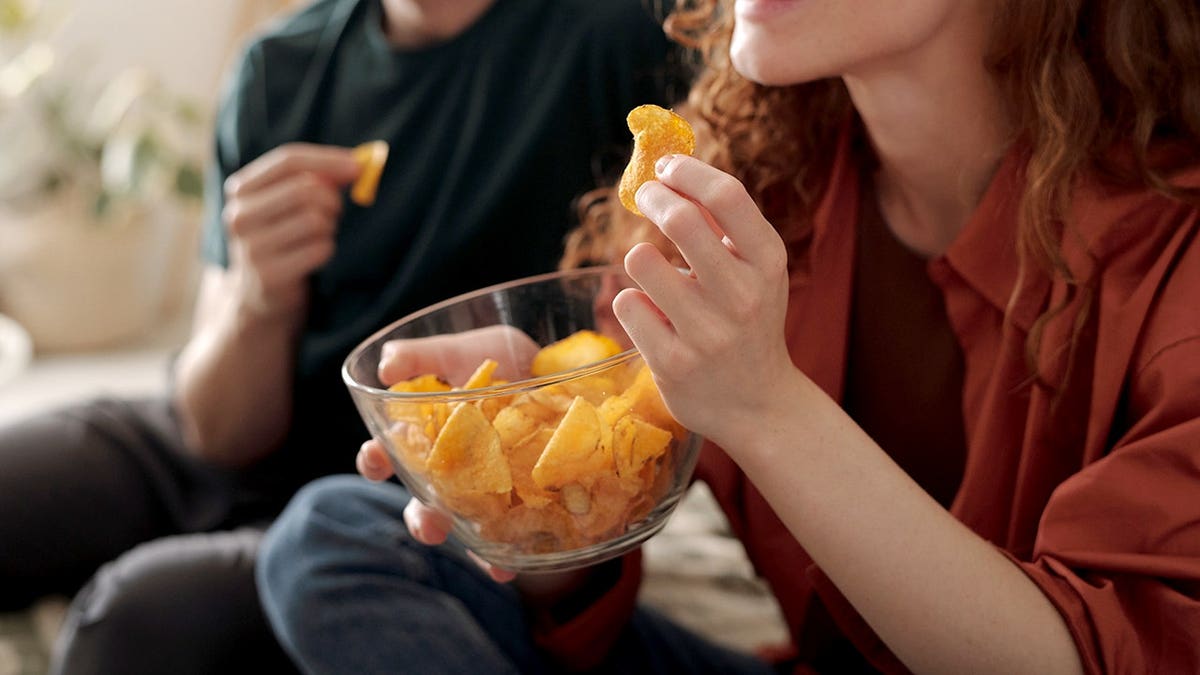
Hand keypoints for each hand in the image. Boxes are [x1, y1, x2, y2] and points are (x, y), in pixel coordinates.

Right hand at [222, 143, 360, 319]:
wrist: (261, 296)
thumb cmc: (284, 238)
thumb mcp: (287, 203)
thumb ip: (316, 178)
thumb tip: (359, 164)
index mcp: (240, 189)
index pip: (288, 160)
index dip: (328, 160)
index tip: (358, 166)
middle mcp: (239, 216)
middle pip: (305, 189)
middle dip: (332, 199)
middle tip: (335, 212)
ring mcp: (251, 247)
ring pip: (315, 219)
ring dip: (329, 226)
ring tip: (319, 235)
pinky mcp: (269, 275)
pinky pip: (320, 249)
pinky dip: (327, 248)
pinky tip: (314, 256)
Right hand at [357, 324, 541, 582]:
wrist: (551, 363)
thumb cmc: (492, 355)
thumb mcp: (456, 351)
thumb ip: (419, 356)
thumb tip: (387, 367)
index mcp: (422, 435)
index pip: (386, 453)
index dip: (374, 460)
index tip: (375, 461)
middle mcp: (447, 470)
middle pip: (423, 503)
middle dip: (422, 519)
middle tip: (429, 525)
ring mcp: (482, 488)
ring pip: (465, 525)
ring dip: (468, 545)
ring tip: (482, 559)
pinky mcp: (517, 497)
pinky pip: (507, 533)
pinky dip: (505, 554)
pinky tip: (510, 568)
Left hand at [613, 154, 795, 450]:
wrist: (759, 404)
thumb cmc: (748, 321)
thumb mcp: (755, 271)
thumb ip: (721, 224)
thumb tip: (670, 169)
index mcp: (768, 262)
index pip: (727, 195)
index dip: (687, 171)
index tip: (666, 167)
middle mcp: (743, 295)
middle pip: (681, 220)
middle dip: (653, 198)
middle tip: (646, 196)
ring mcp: (707, 333)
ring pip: (642, 260)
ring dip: (640, 258)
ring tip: (655, 276)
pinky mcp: (672, 363)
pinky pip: (628, 304)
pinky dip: (633, 302)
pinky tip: (655, 319)